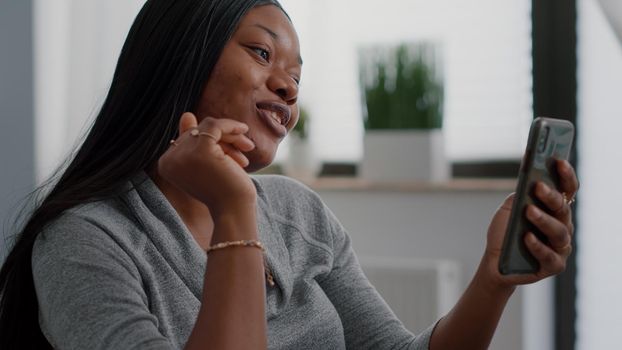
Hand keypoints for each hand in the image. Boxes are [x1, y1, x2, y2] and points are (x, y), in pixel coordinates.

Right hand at [158, 112, 256, 213]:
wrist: (233, 210)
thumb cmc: (224, 191)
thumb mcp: (208, 163)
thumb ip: (195, 140)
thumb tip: (186, 114)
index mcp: (166, 164)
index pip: (188, 138)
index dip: (212, 142)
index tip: (230, 154)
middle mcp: (169, 159)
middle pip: (197, 132)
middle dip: (223, 138)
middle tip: (245, 147)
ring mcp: (183, 154)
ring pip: (206, 127)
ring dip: (230, 135)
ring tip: (247, 147)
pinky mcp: (200, 149)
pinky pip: (214, 125)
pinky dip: (231, 126)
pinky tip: (243, 131)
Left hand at [483, 159, 578, 287]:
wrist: (494, 261)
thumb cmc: (505, 232)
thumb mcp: (509, 209)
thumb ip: (520, 194)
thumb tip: (530, 177)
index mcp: (554, 210)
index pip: (567, 190)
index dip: (566, 175)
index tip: (559, 161)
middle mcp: (562, 226)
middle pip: (562, 209)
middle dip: (551, 196)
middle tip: (537, 186)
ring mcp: (560, 247)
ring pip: (558, 231)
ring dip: (543, 220)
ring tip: (528, 211)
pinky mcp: (554, 266)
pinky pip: (549, 255)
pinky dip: (537, 246)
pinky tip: (527, 237)